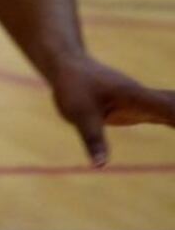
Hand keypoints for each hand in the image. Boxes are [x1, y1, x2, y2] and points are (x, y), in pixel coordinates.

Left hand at [49, 53, 174, 166]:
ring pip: (173, 108)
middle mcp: (144, 98)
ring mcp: (143, 103)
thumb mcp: (80, 113)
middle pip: (174, 106)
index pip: (170, 107)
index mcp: (135, 96)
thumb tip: (100, 164)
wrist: (66, 65)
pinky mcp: (140, 109)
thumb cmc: (72, 85)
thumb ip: (92, 138)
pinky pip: (168, 114)